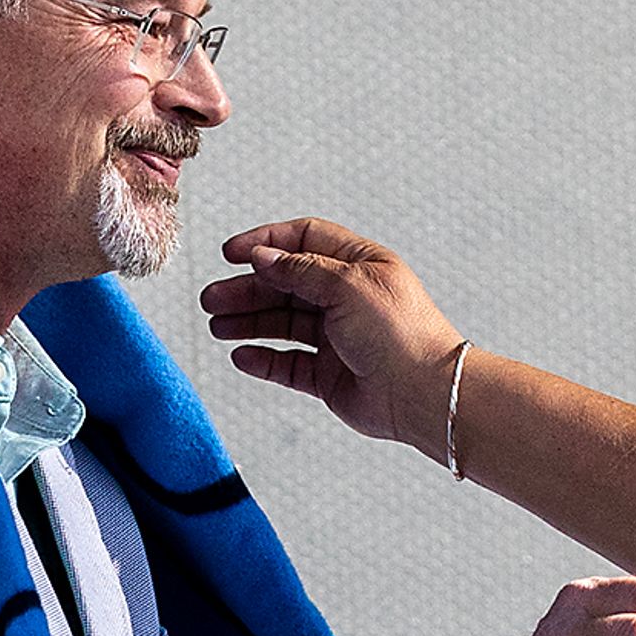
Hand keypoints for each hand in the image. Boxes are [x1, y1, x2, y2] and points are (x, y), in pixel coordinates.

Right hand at [203, 219, 466, 455]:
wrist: (423, 393)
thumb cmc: (400, 333)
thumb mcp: (347, 284)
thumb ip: (299, 270)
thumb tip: (263, 257)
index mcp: (358, 266)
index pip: (303, 241)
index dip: (266, 244)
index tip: (232, 253)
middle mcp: (346, 299)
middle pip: (285, 284)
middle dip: (247, 289)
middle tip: (212, 297)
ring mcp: (337, 337)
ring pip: (282, 324)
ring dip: (248, 323)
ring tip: (216, 325)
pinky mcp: (329, 375)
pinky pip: (288, 363)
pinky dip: (263, 359)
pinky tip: (241, 356)